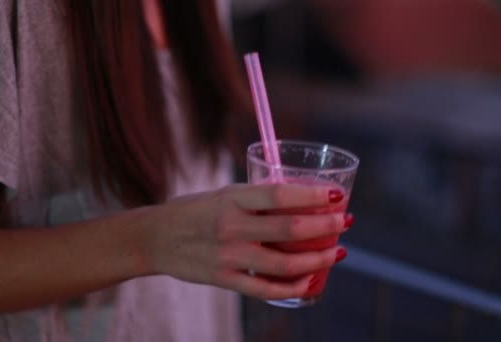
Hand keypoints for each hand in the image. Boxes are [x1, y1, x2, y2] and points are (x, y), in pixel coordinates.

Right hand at [142, 183, 352, 299]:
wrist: (154, 238)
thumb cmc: (194, 211)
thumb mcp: (222, 194)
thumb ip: (256, 198)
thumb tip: (300, 198)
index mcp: (231, 198)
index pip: (279, 195)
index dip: (312, 196)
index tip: (336, 195)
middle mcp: (231, 226)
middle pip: (289, 230)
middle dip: (325, 227)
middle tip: (345, 222)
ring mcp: (228, 256)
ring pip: (284, 265)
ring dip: (318, 260)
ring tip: (337, 252)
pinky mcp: (224, 280)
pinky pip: (266, 289)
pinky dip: (293, 288)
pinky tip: (312, 281)